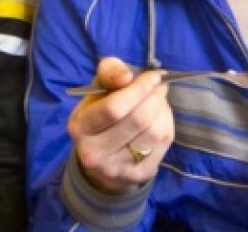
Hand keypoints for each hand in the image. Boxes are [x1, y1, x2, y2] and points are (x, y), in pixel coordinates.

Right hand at [67, 57, 174, 194]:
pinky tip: (160, 118)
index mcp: (80, 127)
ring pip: (154, 133)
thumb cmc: (101, 112)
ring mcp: (118, 169)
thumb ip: (109, 72)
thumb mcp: (98, 88)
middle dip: (154, 97)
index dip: (139, 89)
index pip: (114, 109)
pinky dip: (167, 124)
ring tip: (159, 100)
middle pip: (138, 121)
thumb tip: (127, 76)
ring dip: (163, 110)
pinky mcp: (139, 176)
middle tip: (160, 86)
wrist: (103, 157)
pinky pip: (164, 144)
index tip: (153, 76)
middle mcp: (94, 153)